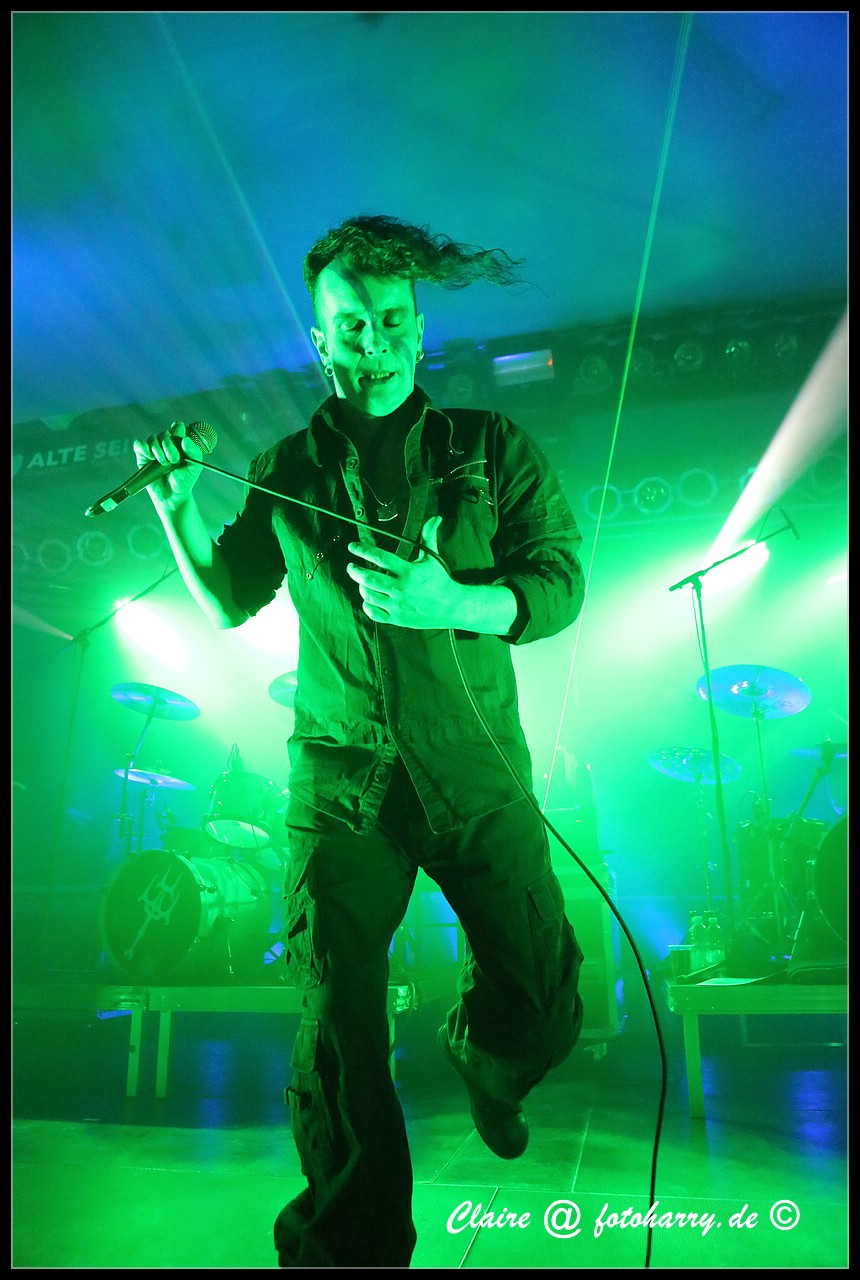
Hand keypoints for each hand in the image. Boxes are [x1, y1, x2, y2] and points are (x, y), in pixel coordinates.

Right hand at [132, 420, 203, 507]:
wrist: (172, 495)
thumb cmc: (184, 481)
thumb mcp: (194, 468)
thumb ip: (194, 452)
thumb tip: (185, 440)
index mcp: (180, 443)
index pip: (177, 426)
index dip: (178, 432)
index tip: (181, 445)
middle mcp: (166, 443)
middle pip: (165, 433)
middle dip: (169, 446)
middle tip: (174, 460)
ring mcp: (154, 449)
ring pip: (153, 438)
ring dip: (158, 450)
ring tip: (163, 463)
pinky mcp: (143, 456)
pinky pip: (139, 444)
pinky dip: (143, 448)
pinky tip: (150, 457)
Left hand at [346, 516, 462, 627]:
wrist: (451, 606)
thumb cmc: (440, 580)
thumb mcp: (433, 558)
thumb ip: (428, 536)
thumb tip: (435, 518)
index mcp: (408, 571)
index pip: (379, 557)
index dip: (362, 550)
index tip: (352, 546)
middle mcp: (401, 588)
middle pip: (368, 577)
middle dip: (355, 571)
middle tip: (351, 566)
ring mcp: (398, 604)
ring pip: (369, 595)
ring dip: (361, 587)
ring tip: (361, 582)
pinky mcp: (397, 618)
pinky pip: (373, 613)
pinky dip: (367, 605)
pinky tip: (369, 598)